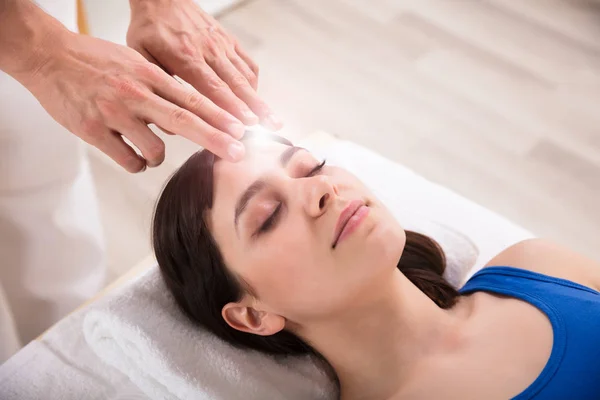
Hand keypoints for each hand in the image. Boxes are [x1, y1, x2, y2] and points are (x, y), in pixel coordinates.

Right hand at [24, 31, 246, 172]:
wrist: (48, 56)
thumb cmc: (94, 60)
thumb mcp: (134, 62)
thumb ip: (161, 85)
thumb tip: (188, 112)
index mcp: (148, 74)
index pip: (192, 99)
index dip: (219, 117)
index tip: (240, 130)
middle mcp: (135, 93)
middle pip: (185, 121)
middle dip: (215, 139)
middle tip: (237, 153)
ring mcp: (114, 113)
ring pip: (155, 149)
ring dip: (159, 157)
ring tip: (149, 150)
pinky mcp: (93, 131)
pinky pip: (128, 160)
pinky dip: (137, 164)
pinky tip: (132, 156)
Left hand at [127, 0, 281, 129]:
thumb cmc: (151, 28)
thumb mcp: (142, 57)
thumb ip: (156, 87)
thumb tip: (167, 122)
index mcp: (186, 57)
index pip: (213, 88)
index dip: (231, 108)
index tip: (245, 125)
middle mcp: (209, 51)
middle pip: (236, 85)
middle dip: (254, 108)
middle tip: (269, 126)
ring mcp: (222, 45)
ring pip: (245, 76)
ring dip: (259, 99)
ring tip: (271, 118)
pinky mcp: (229, 40)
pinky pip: (247, 62)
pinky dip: (254, 82)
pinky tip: (256, 97)